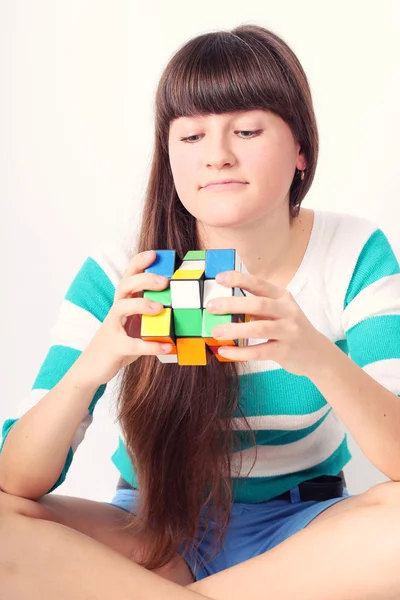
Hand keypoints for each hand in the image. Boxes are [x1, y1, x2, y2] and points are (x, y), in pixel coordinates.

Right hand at [77, 250, 172, 385]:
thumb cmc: (119, 342)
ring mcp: (113, 327)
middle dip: (144, 279)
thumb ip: (151, 315)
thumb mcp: (135, 325)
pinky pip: (132, 344)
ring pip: (122, 308)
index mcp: (123, 302)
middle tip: (164, 281)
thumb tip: (181, 307)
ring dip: (142, 305)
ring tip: (160, 309)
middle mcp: (116, 310)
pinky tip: (167, 347)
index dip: (139, 262)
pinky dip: (151, 346)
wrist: (91, 368)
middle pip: (125, 286)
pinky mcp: (115, 347)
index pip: (129, 276)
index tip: (155, 254)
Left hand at [206, 270, 331, 377]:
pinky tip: (225, 351)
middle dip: (232, 304)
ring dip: (235, 329)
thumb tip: (223, 305)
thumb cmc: (290, 329)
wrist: (317, 354)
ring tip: (216, 331)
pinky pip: (260, 351)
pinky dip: (240, 352)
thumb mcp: (279, 311)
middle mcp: (287, 311)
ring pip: (259, 328)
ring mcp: (288, 331)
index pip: (259, 284)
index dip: (238, 279)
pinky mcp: (286, 351)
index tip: (219, 278)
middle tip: (211, 306)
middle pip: (258, 304)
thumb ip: (257, 306)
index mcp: (282, 297)